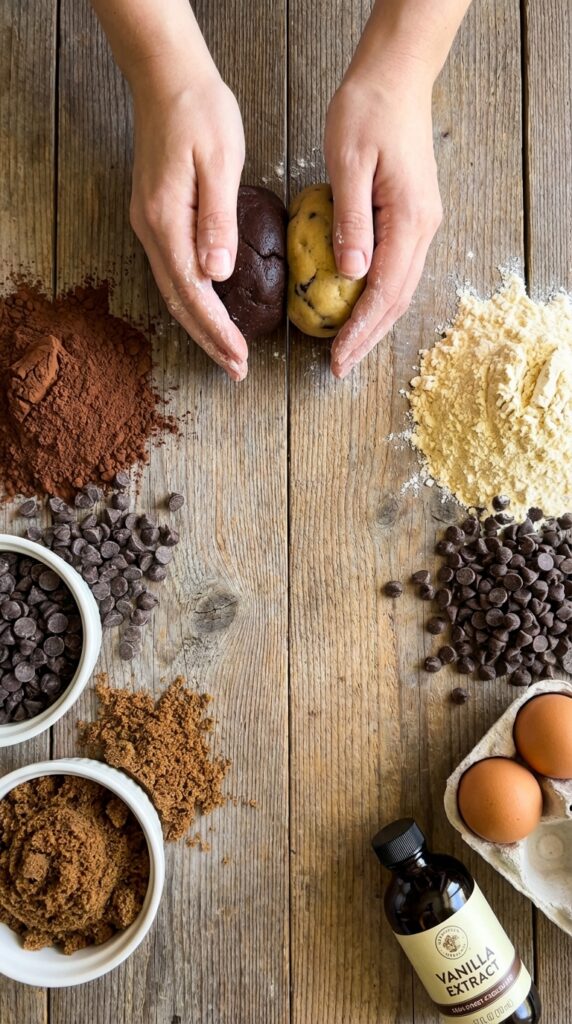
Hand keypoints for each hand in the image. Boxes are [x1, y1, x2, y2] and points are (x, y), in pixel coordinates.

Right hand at [129, 69, 247, 380]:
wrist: (167, 79)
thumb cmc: (200, 113)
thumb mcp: (219, 162)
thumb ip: (218, 220)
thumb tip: (217, 275)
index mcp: (167, 220)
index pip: (193, 292)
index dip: (217, 330)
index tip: (240, 357)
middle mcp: (152, 229)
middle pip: (179, 301)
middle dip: (209, 339)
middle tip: (236, 369)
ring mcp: (150, 225)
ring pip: (174, 290)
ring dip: (201, 325)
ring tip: (227, 352)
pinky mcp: (157, 218)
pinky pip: (174, 271)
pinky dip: (194, 301)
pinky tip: (212, 310)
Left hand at [325, 73, 442, 378]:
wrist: (395, 77)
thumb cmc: (367, 111)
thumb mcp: (349, 164)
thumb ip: (352, 222)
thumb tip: (352, 275)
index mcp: (410, 219)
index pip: (385, 290)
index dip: (361, 329)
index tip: (338, 357)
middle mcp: (423, 227)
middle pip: (398, 298)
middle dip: (368, 337)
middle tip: (339, 366)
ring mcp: (421, 223)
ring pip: (400, 287)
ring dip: (374, 321)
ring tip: (347, 347)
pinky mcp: (411, 216)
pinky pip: (396, 269)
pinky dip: (377, 296)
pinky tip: (356, 307)